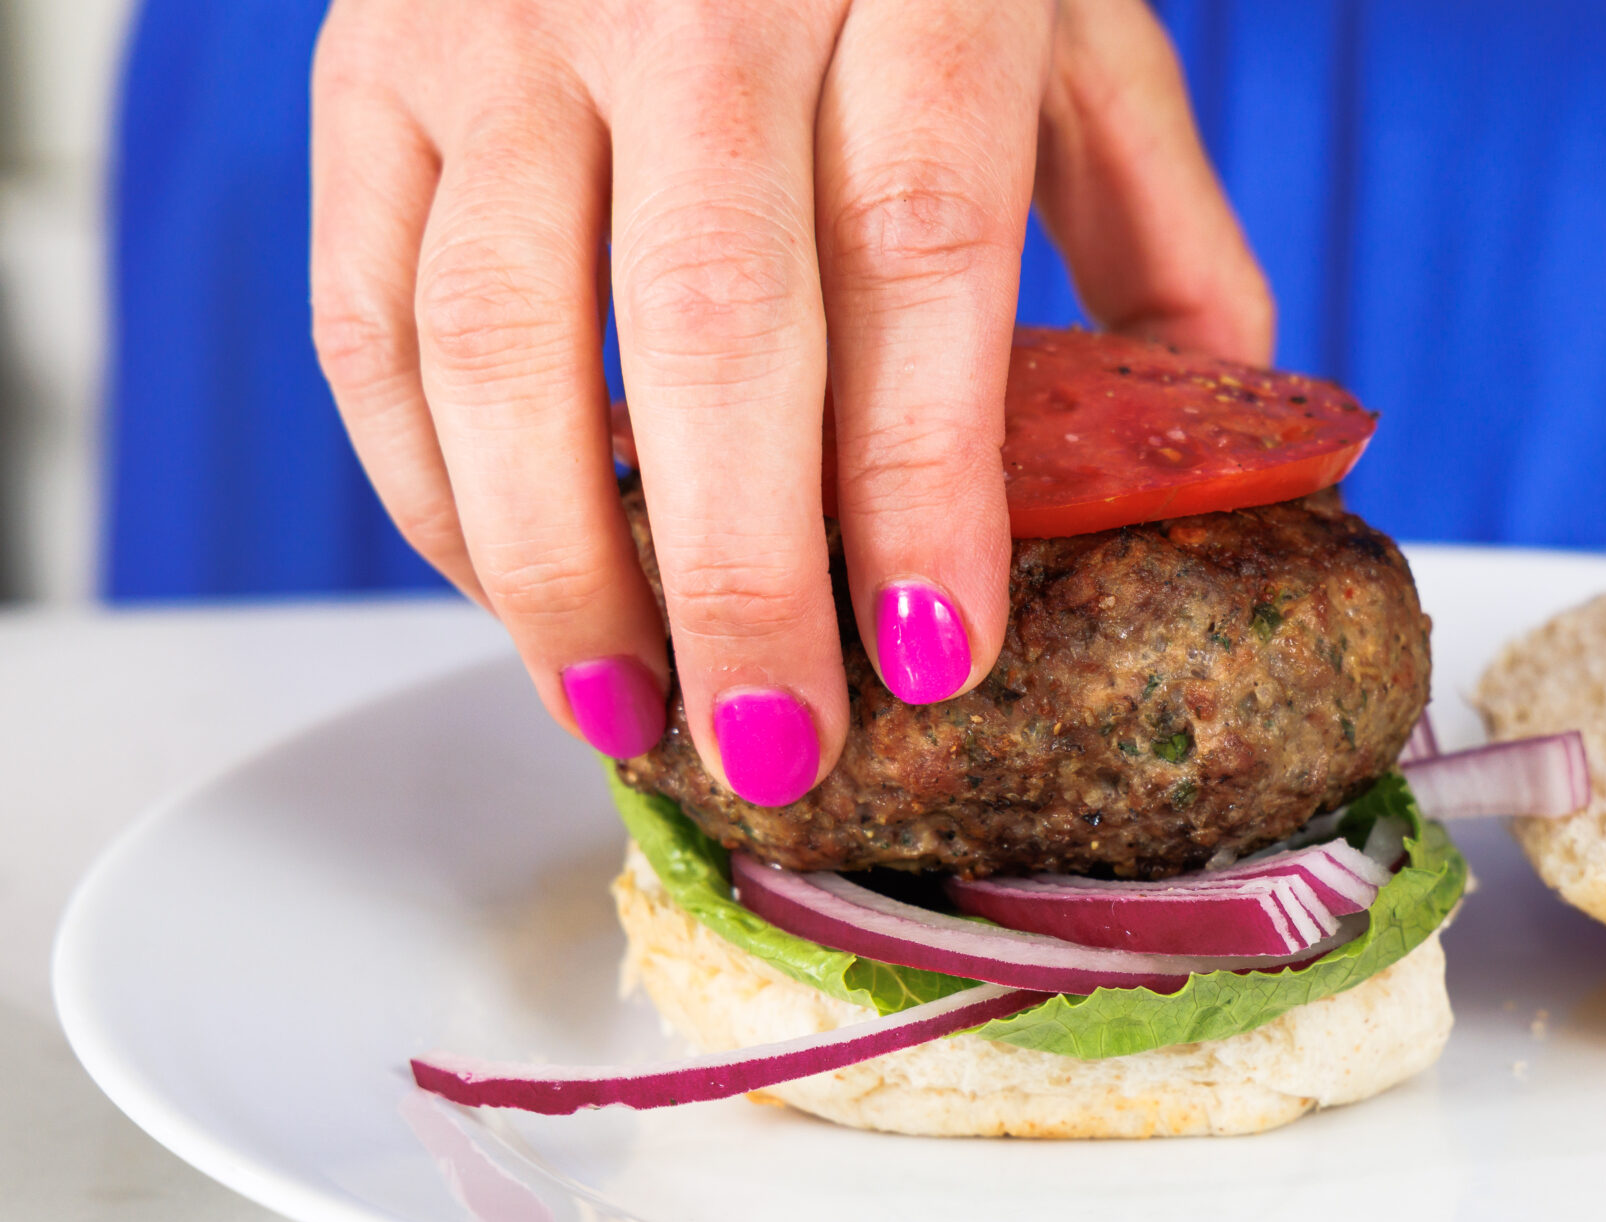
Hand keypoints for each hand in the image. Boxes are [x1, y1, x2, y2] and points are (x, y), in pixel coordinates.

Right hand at [311, 0, 1272, 805]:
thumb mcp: (1066, 13)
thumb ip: (1151, 217)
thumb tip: (1224, 441)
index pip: (916, 255)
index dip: (924, 479)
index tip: (941, 653)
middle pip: (707, 328)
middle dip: (743, 574)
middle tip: (778, 749)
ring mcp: (500, 18)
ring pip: (499, 340)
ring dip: (555, 567)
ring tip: (625, 715)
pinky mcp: (366, 63)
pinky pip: (365, 315)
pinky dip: (426, 487)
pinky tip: (511, 590)